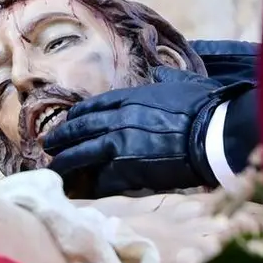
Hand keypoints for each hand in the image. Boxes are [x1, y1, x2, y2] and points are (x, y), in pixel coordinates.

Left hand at [42, 67, 252, 197]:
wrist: (214, 135)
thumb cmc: (205, 107)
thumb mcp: (184, 83)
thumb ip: (166, 79)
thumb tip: (160, 73)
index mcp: (132, 97)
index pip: (96, 105)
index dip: (78, 115)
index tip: (68, 120)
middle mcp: (119, 120)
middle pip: (82, 128)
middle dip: (63, 137)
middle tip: (48, 144)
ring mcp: (121, 145)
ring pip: (83, 154)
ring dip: (65, 162)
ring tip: (52, 168)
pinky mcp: (129, 170)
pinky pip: (101, 179)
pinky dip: (87, 186)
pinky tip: (76, 190)